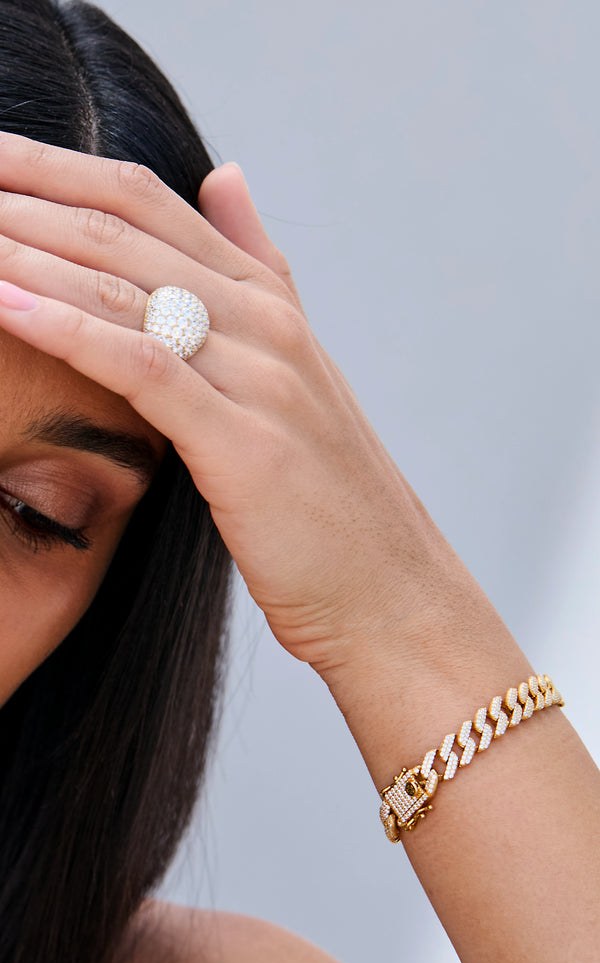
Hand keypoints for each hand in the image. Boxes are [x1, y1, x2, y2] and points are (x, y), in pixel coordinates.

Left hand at [0, 132, 458, 684]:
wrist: (390, 589)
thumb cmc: (327, 495)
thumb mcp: (295, 368)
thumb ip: (258, 269)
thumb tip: (226, 176)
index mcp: (270, 301)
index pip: (148, 202)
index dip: (59, 168)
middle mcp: (267, 323)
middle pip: (124, 230)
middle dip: (26, 195)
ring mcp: (262, 377)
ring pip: (124, 288)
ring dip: (26, 251)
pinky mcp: (245, 443)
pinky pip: (141, 366)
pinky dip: (65, 329)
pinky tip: (1, 303)